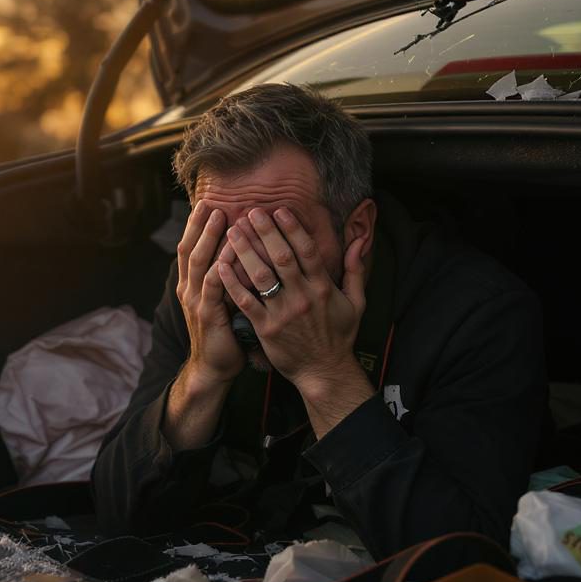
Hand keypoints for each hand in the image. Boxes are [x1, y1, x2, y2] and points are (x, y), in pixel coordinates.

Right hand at [175, 201, 243, 388]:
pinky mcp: (208, 315)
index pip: (188, 249)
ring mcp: (196, 302)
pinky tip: (232, 251)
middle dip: (200, 225)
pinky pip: (214, 286)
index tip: (206, 204)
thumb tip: (240, 254)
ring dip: (209, 238)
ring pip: (199, 263)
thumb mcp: (222, 302)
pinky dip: (222, 266)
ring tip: (221, 218)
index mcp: (190, 286)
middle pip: (189, 250)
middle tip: (211, 203)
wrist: (214, 368)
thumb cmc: (224, 334)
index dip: (195, 226)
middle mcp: (188, 291)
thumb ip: (226, 280)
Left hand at [217, 207, 373, 431]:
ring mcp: (283, 313)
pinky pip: (246, 302)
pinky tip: (220, 266)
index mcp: (323, 288)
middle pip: (281, 257)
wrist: (324, 372)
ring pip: (261, 276)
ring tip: (232, 231)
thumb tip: (359, 240)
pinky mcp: (266, 329)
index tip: (279, 210)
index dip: (292, 229)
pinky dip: (232, 283)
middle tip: (250, 212)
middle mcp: (303, 297)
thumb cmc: (339, 335)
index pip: (307, 251)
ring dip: (245, 251)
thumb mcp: (356, 302)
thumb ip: (355, 269)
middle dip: (265, 232)